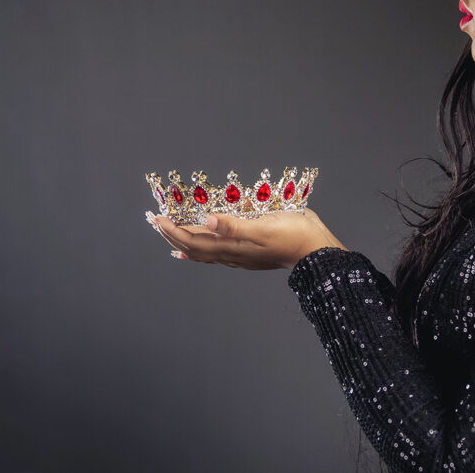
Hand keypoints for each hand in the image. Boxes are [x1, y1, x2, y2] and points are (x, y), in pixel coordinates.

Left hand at [146, 208, 347, 269]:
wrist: (317, 251)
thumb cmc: (294, 236)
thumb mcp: (263, 226)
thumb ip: (233, 224)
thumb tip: (205, 219)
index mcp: (232, 247)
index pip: (194, 241)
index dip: (174, 231)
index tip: (158, 218)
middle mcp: (232, 254)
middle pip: (194, 248)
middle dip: (174, 236)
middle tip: (156, 222)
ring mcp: (241, 256)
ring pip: (204, 252)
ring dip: (185, 242)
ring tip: (171, 235)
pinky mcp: (250, 253)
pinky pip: (217, 253)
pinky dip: (202, 249)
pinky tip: (199, 249)